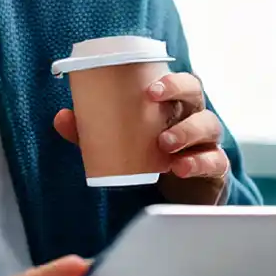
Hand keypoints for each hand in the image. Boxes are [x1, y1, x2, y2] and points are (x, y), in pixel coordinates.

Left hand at [54, 71, 229, 204]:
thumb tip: (61, 117)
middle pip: (196, 93)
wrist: (177, 196)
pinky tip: (181, 167)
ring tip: (164, 143)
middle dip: (178, 91)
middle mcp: (194, 116)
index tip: (149, 88)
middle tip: (154, 101)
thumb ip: (90, 131)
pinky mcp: (215, 167)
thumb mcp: (118, 142)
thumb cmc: (150, 156)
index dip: (169, 79)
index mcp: (173, 104)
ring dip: (186, 131)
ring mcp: (207, 141)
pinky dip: (199, 162)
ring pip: (208, 125)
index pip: (179, 81)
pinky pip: (214, 161)